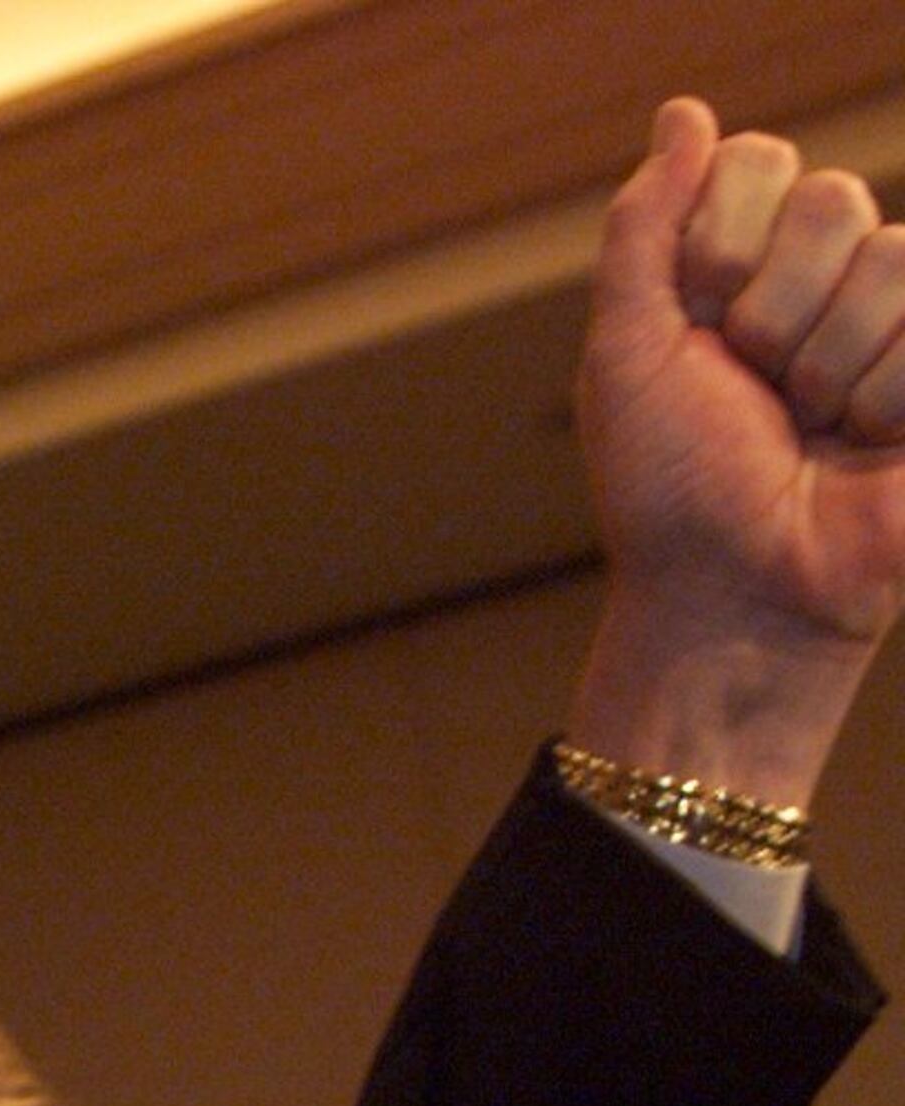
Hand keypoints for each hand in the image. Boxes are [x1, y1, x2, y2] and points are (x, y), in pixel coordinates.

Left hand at [569, 97, 904, 805]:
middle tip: (755, 388)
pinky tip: (865, 444)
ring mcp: (892, 324)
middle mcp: (823, 282)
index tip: (696, 322)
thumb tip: (684, 113)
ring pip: (892, 260)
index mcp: (740, 267)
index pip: (762, 165)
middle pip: (832, 200)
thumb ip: (644, 229)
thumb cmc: (668, 487)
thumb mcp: (626, 352)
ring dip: (829, 363)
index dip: (724, 241)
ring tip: (809, 427)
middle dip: (774, 309)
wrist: (731, 592)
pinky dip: (884, 397)